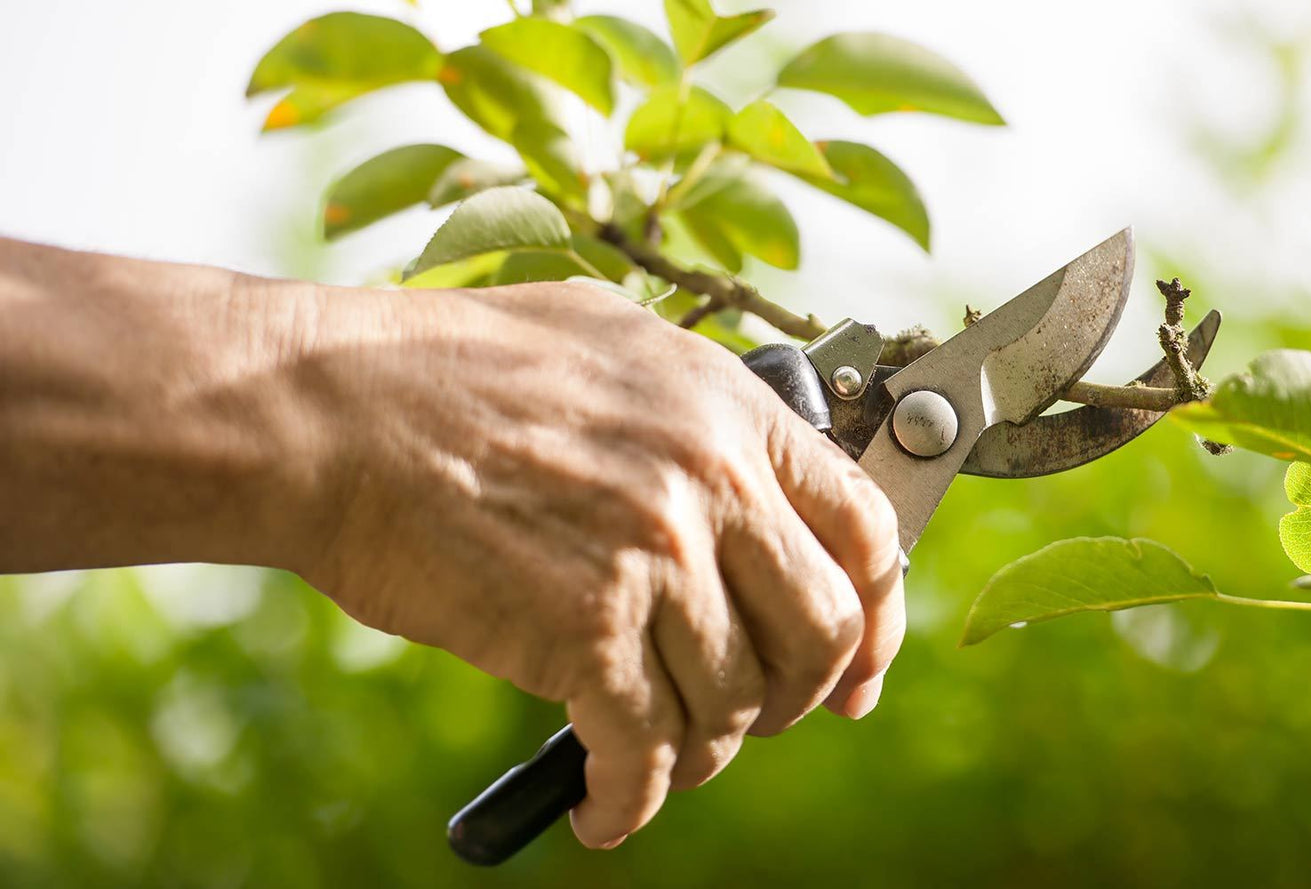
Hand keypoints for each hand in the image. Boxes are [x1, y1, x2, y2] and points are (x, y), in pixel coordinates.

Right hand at [295, 282, 905, 848]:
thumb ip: (696, 406)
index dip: (878, 616)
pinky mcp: (583, 631)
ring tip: (662, 755)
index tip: (860, 668)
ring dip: (706, 750)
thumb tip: (749, 467)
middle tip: (762, 716)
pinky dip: (631, 801)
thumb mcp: (609, 340)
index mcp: (730, 410)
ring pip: (734, 703)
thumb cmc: (449, 369)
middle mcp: (712, 483)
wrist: (331, 410)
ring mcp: (654, 558)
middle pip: (822, 632)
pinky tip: (605, 809)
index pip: (866, 529)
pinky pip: (646, 751)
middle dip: (800, 697)